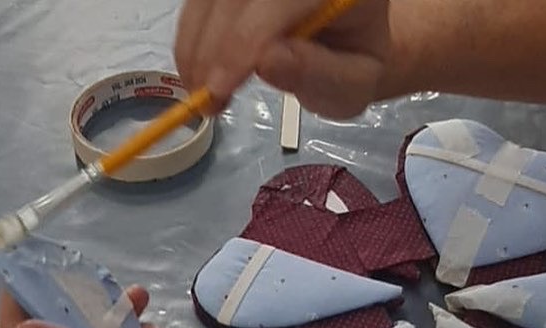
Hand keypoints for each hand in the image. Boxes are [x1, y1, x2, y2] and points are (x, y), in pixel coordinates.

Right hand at [174, 0, 392, 118]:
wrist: (350, 39)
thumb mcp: (350, 86)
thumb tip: (267, 61)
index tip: (217, 90)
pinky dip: (192, 33)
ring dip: (194, 42)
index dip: (241, 42)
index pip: (280, 1)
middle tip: (203, 99)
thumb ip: (319, 75)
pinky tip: (198, 67)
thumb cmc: (353, 65)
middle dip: (210, 47)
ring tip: (198, 88)